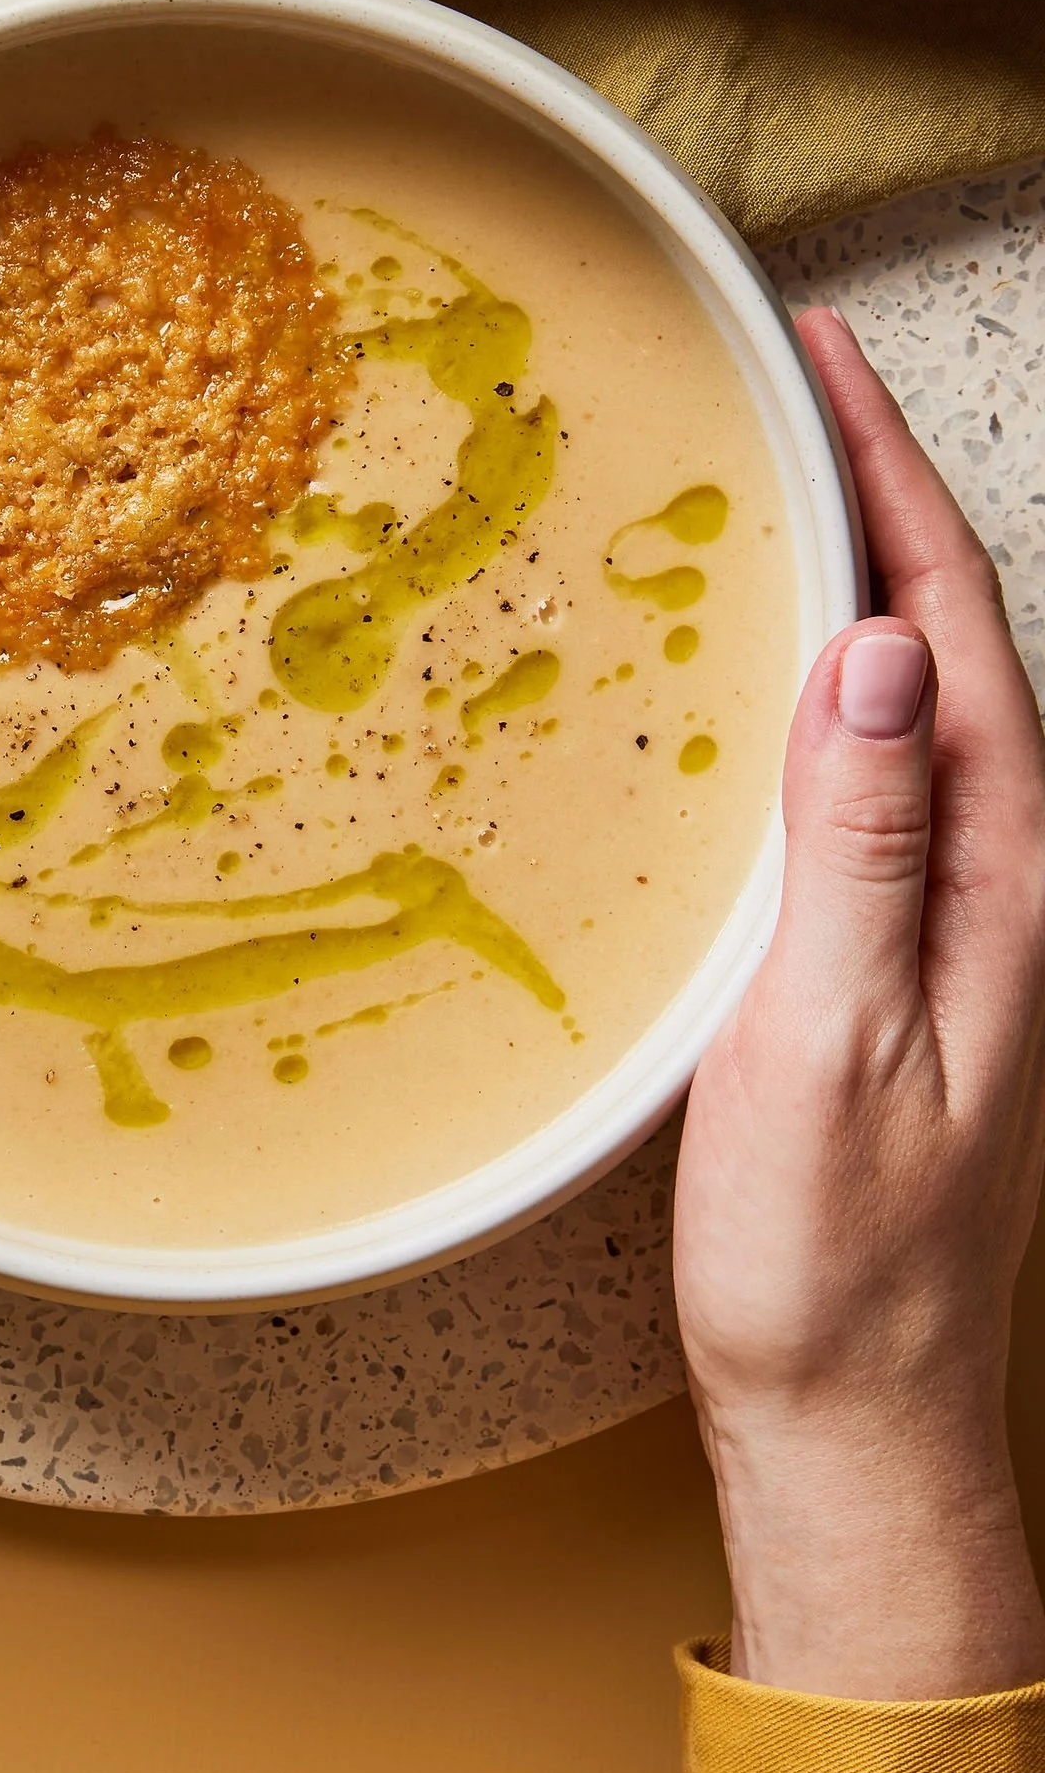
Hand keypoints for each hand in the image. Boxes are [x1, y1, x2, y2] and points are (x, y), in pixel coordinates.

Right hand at [675, 307, 1044, 1697]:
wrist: (860, 1413)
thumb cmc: (840, 1258)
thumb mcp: (830, 1042)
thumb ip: (863, 845)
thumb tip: (867, 649)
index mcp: (1004, 880)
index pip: (951, 626)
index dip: (890, 476)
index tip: (822, 359)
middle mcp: (1004, 880)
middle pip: (949, 635)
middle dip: (880, 488)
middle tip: (792, 378)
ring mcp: (961, 917)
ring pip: (914, 695)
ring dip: (857, 571)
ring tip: (781, 479)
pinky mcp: (904, 954)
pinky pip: (874, 769)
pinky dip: (824, 678)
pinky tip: (768, 671)